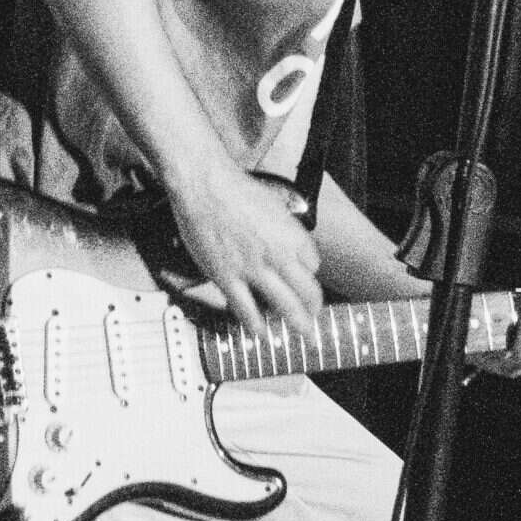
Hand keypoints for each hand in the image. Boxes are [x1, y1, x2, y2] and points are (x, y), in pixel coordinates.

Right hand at [165, 158, 323, 338]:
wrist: (205, 185)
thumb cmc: (236, 189)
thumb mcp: (274, 204)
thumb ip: (285, 228)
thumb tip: (291, 242)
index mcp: (292, 234)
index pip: (313, 264)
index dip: (310, 274)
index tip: (306, 280)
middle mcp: (279, 254)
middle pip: (308, 291)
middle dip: (314, 308)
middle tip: (315, 318)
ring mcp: (253, 268)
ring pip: (285, 305)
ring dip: (298, 324)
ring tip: (303, 334)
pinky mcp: (228, 277)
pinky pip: (246, 310)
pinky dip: (257, 326)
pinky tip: (262, 335)